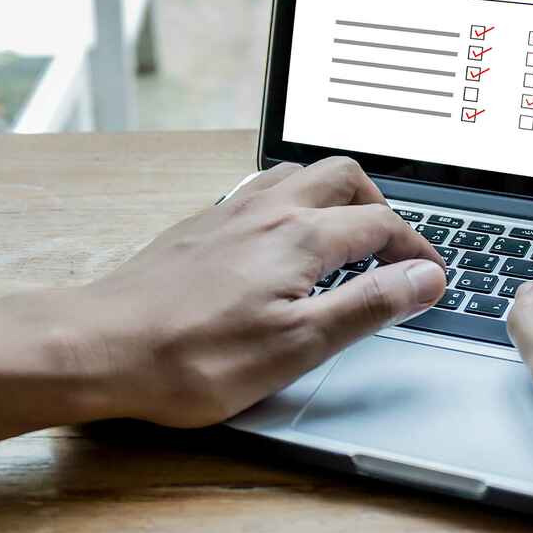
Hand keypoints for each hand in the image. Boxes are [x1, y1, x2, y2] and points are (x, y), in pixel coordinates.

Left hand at [39, 157, 445, 427]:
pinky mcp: (200, 226)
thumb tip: (424, 278)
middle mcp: (267, 211)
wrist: (100, 345)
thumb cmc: (192, 358)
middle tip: (393, 248)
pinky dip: (291, 203)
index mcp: (300, 237)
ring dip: (334, 196)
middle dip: (381, 204)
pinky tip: (280, 244)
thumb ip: (367, 305)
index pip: (382, 224)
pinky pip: (259, 191)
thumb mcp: (297, 346)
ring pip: (298, 175)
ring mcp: (229, 212)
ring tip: (344, 238)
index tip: (432, 279)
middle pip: (344, 176)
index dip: (417, 250)